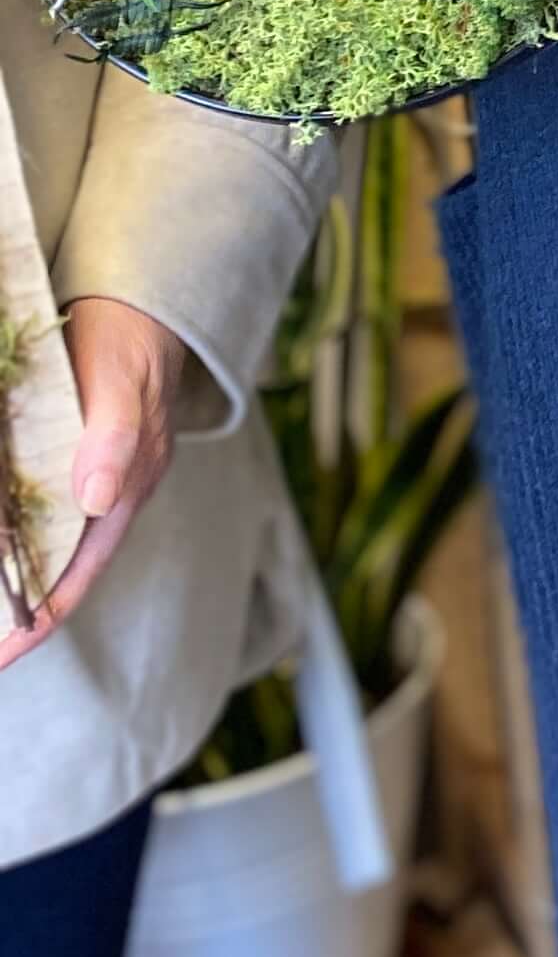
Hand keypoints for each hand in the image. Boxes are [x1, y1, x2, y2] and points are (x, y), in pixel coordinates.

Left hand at [0, 295, 181, 672]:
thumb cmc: (126, 336)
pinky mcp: (87, 461)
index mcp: (127, 488)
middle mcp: (117, 495)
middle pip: (67, 575)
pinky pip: (54, 521)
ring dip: (20, 586)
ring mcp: (104, 480)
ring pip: (58, 551)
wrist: (144, 300)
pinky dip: (23, 547)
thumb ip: (114, 437)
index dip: (38, 621)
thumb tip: (99, 500)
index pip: (78, 574)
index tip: (0, 655)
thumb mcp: (119, 380)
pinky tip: (3, 551)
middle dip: (22, 619)